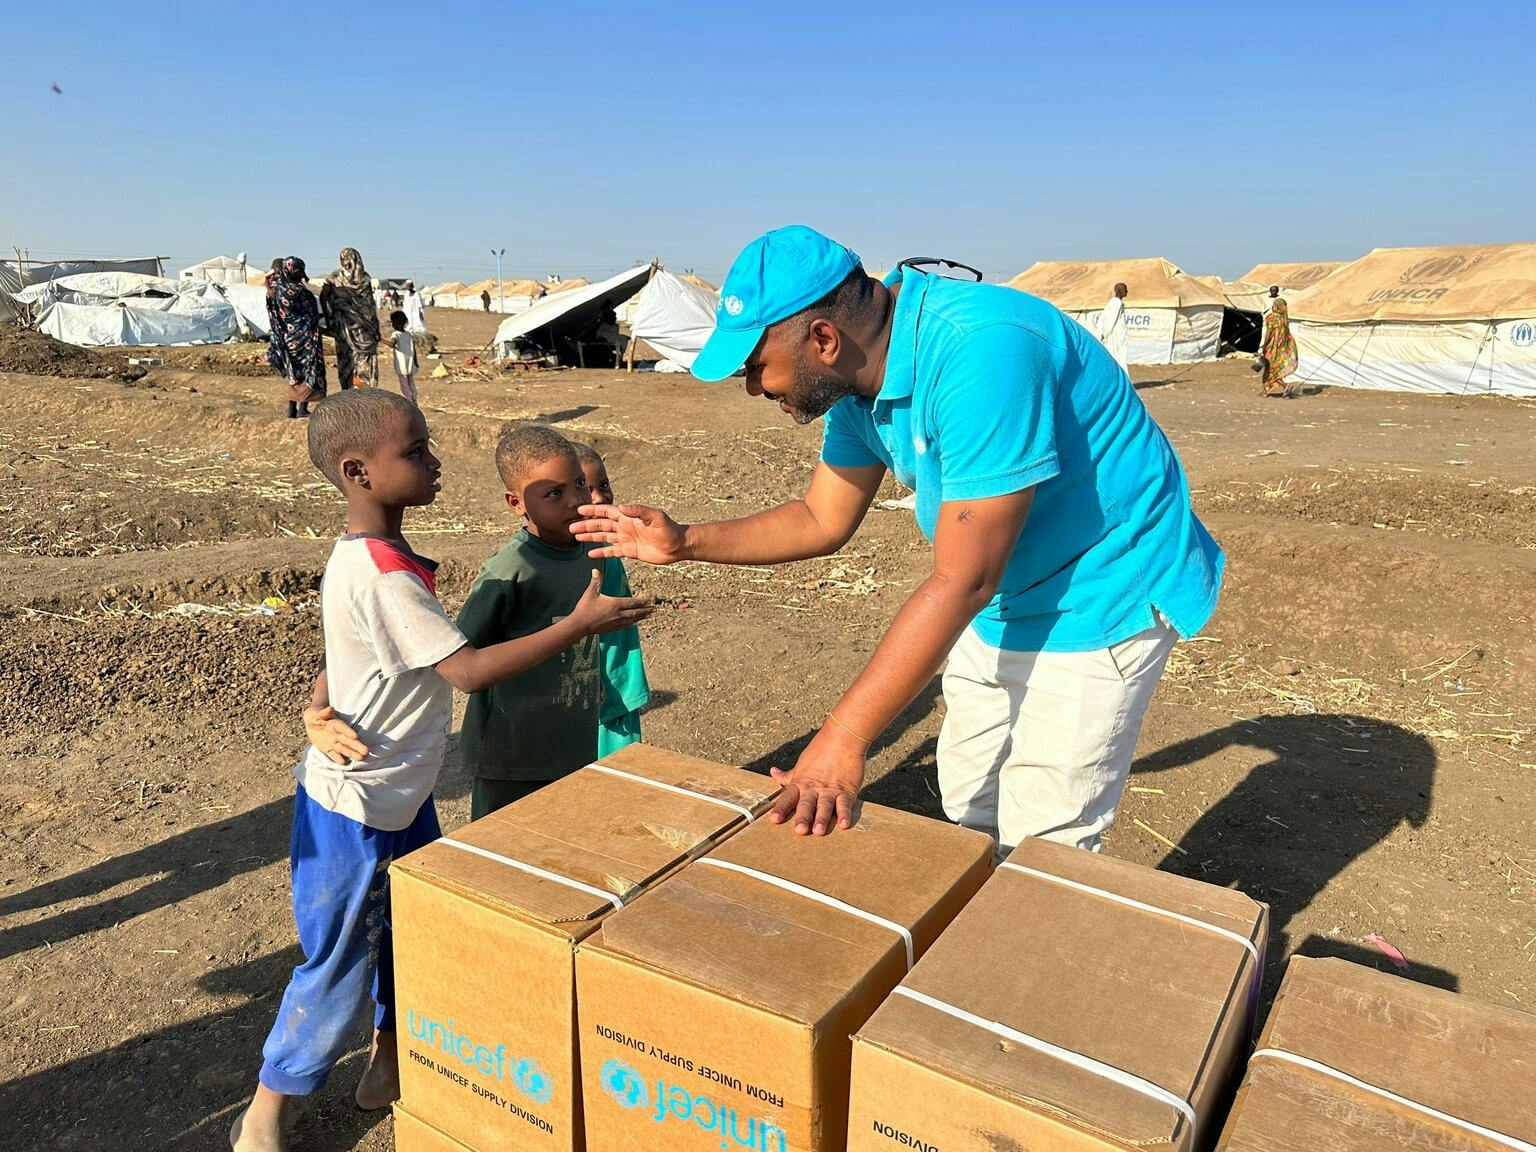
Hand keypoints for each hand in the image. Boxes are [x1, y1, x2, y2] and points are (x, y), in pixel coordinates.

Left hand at [304, 705, 368, 765]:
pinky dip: (338, 758)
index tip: (355, 736)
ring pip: (344, 748)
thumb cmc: (313, 715)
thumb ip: (323, 713)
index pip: (342, 728)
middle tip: (366, 751)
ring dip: (352, 753)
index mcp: (335, 724)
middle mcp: (337, 733)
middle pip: (348, 740)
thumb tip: (330, 708)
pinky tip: (344, 763)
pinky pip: (334, 754)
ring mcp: (334, 742)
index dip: (348, 731)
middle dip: (357, 745)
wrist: (311, 723)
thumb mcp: (315, 713)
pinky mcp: (329, 748)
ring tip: (362, 758)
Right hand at [568, 568, 655, 636]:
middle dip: (646, 610)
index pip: (632, 602)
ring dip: (641, 617)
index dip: (642, 601)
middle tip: (654, 608)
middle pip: (636, 612)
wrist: (579, 625)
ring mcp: (616, 623)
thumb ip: (595, 581)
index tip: (649, 600)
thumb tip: (595, 570)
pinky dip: (632, 623)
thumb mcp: (590, 592)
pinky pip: (626, 626)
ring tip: (649, 615)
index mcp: (615, 604)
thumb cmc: (585, 608)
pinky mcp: (612, 628)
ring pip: (633, 620)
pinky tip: (634, 623)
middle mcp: (618, 614)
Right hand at [572, 503, 686, 563]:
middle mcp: (625, 526)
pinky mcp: (629, 551)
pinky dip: (602, 553)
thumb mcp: (656, 516)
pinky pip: (612, 551)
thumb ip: (639, 511)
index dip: (593, 511)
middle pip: (601, 525)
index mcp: (629, 517)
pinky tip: (591, 554)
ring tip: (576, 537)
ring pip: (604, 537)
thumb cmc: (669, 529)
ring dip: (590, 537)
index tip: (580, 510)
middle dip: (586, 525)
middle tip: (571, 527)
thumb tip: (621, 507)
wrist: (677, 546)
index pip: (607, 512)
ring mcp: (626, 539)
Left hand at [768, 727, 866, 835]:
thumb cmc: (820, 751)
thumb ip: (788, 775)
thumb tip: (773, 773)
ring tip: (819, 831)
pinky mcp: (847, 791)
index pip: (788, 797)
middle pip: (807, 804)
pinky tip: (844, 824)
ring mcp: (831, 790)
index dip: (781, 808)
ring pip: (825, 806)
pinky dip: (845, 814)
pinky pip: (845, 804)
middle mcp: (814, 788)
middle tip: (800, 831)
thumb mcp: (801, 765)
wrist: (842, 738)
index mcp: (801, 783)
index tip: (774, 819)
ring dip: (823, 818)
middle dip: (803, 817)